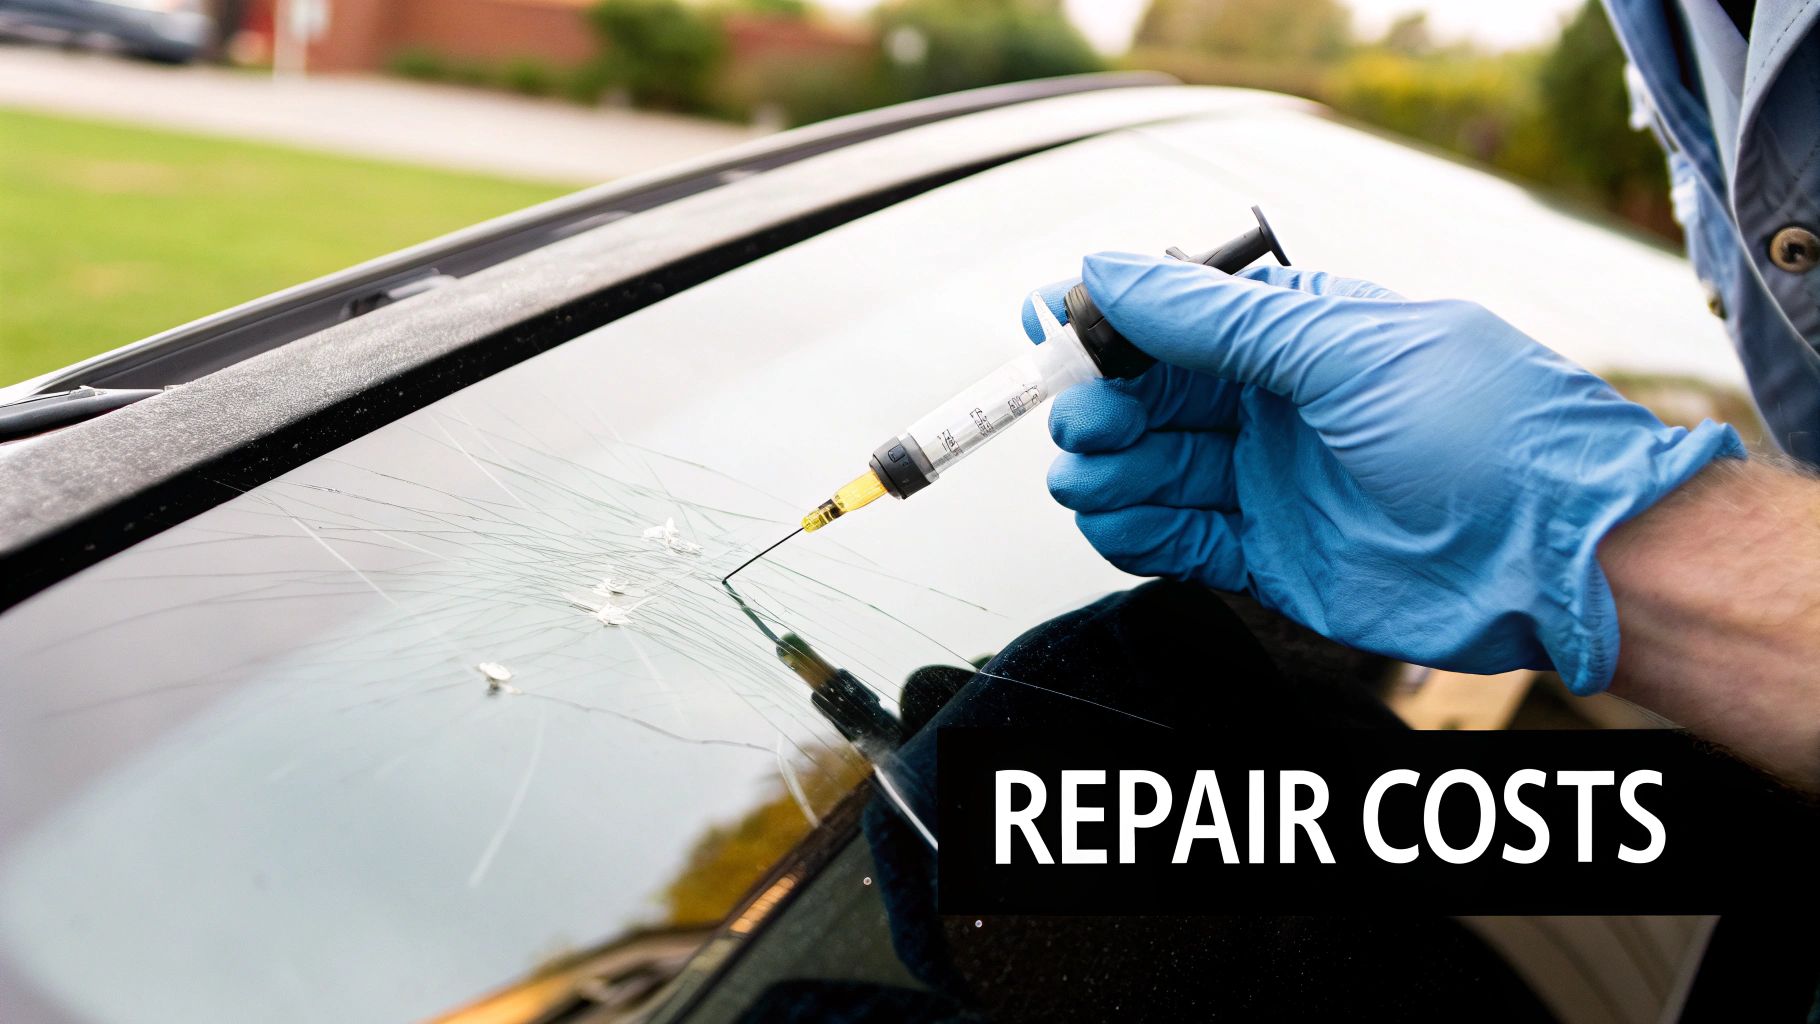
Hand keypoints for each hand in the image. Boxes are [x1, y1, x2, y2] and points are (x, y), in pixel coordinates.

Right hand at [1025, 254, 1743, 692]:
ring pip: (1151, 470)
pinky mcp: (1268, 556)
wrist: (1562, 556)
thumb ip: (1218, 322)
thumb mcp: (1344, 350)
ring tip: (1091, 477)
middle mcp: (1276, 406)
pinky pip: (1176, 539)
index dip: (1103, 322)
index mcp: (1297, 336)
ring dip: (1107, 471)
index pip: (1174, 319)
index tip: (1043, 324)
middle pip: (1149, 399)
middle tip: (1079, 420)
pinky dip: (1134, 530)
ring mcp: (1270, 483)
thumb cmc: (1488, 434)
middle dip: (1098, 405)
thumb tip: (1111, 272)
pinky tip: (1117, 520)